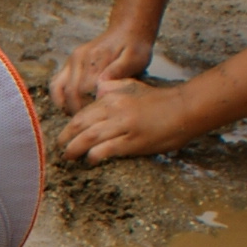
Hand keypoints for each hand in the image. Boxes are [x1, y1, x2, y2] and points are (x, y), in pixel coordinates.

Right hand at [48, 25, 153, 112]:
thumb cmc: (136, 47)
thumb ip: (119, 71)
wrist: (128, 29)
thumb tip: (100, 87)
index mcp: (97, 60)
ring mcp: (72, 59)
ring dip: (65, 105)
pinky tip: (67, 106)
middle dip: (77, 109)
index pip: (84, 91)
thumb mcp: (136, 58)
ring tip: (76, 114)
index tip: (97, 116)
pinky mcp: (69, 61)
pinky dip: (57, 97)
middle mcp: (80, 59)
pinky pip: (55, 82)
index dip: (88, 107)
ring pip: (59, 88)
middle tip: (89, 120)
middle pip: (70, 92)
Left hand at [58, 79, 196, 164]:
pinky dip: (94, 155)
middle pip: (81, 124)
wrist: (186, 108)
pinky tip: (90, 160)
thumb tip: (98, 88)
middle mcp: (116, 110)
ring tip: (69, 156)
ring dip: (75, 149)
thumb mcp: (135, 86)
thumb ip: (114, 86)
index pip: (83, 112)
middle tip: (60, 148)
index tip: (64, 135)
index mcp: (114, 98)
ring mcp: (124, 126)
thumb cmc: (161, 100)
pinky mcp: (134, 141)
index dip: (70, 126)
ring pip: (89, 137)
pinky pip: (107, 149)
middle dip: (66, 138)